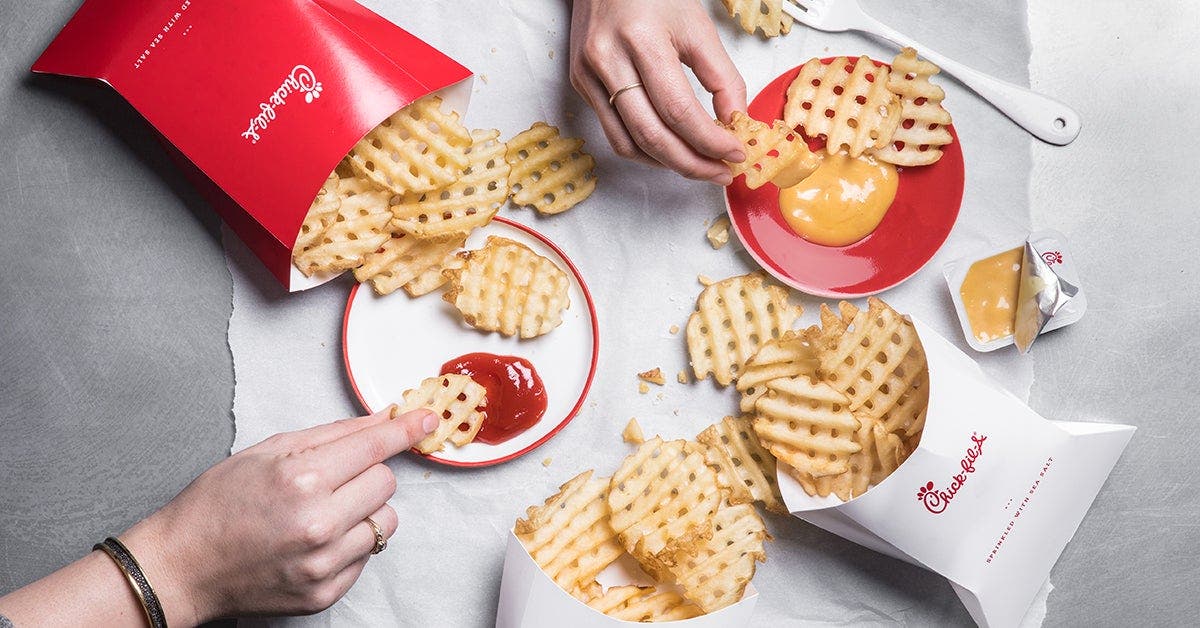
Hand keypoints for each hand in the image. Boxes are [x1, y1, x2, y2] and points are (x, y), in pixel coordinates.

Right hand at [120, 406, 436, 623]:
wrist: (182, 565)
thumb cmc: (218, 503)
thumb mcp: (268, 451)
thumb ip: (332, 435)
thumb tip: (382, 419)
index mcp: (302, 479)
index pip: (375, 447)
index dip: (406, 429)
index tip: (427, 420)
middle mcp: (318, 522)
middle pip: (386, 482)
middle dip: (368, 472)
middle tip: (333, 477)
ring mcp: (324, 562)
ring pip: (385, 521)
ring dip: (364, 510)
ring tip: (324, 511)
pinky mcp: (325, 591)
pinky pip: (367, 555)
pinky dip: (350, 543)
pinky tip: (315, 539)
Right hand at [569, 0, 746, 184]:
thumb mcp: (697, 26)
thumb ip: (722, 77)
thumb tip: (734, 123)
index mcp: (642, 40)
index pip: (678, 111)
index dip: (709, 142)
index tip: (733, 155)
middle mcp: (607, 59)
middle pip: (652, 136)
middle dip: (692, 164)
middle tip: (719, 172)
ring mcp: (588, 75)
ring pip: (629, 144)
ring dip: (667, 164)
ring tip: (698, 165)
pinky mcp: (580, 84)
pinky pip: (614, 133)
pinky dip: (644, 150)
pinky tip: (668, 150)